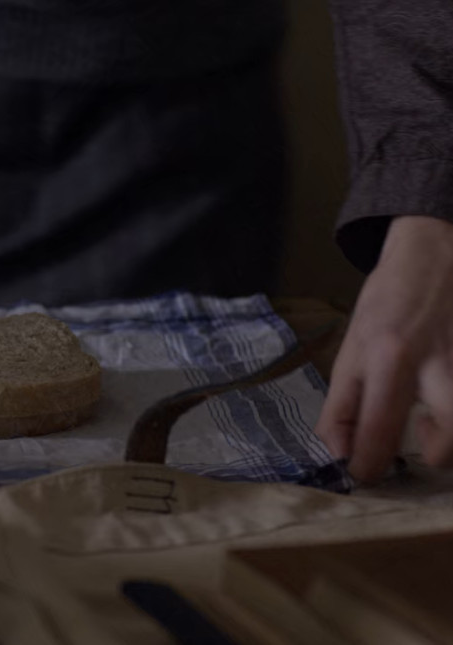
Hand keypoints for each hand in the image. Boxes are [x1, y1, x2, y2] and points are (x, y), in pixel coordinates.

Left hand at [316, 215, 452, 481]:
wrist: (438, 252)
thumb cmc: (388, 303)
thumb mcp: (352, 348)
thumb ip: (342, 405)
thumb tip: (337, 455)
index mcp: (390, 357)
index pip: (378, 432)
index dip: (368, 467)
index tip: (365, 474)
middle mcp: (440, 362)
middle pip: (449, 442)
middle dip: (436, 455)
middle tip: (422, 442)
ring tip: (438, 418)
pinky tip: (447, 400)